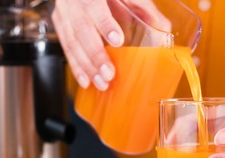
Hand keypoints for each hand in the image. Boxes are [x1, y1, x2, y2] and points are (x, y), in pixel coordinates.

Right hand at [52, 0, 169, 90]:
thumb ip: (143, 7)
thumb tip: (164, 29)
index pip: (96, 7)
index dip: (105, 24)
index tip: (117, 40)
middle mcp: (75, 2)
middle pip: (82, 30)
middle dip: (96, 55)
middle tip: (109, 73)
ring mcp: (65, 14)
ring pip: (72, 42)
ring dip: (87, 67)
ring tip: (101, 83)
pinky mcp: (61, 25)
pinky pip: (66, 49)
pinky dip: (76, 67)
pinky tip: (86, 81)